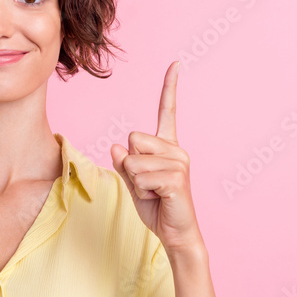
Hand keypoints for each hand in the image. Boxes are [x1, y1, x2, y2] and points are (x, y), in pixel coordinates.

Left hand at [110, 61, 202, 252]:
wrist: (176, 233)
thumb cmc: (156, 206)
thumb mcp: (133, 182)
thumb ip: (124, 163)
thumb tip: (117, 147)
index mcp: (167, 146)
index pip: (167, 110)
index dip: (170, 86)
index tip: (175, 63)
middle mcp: (176, 149)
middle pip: (133, 139)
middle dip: (130, 164)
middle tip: (148, 184)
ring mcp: (179, 163)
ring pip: (133, 160)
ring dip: (135, 181)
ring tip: (153, 193)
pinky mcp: (176, 178)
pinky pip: (140, 177)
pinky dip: (141, 191)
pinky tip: (159, 198)